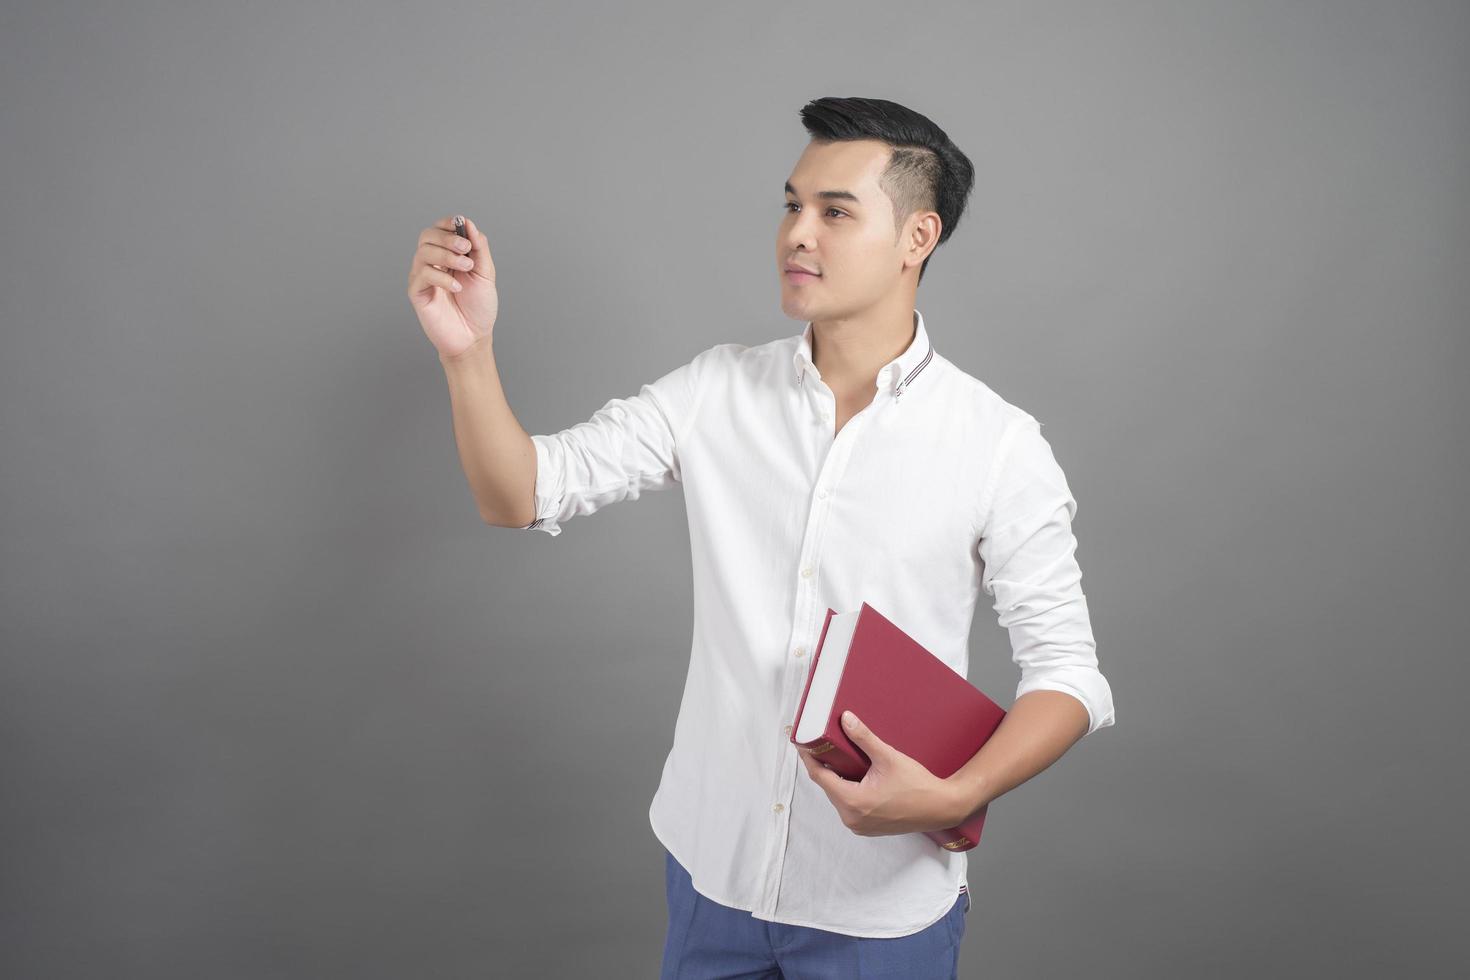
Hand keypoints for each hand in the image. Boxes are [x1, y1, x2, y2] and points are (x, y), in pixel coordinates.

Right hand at [407, 214, 499, 359]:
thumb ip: (479, 248)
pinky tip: (457, 287)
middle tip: (465, 249)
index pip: (439, 229)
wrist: (474, 338)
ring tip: (465, 268)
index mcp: (448, 255)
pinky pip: (422, 275)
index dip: (448, 223)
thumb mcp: (485, 273)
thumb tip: (468, 223)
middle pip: (427, 236)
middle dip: (447, 238)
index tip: (461, 225)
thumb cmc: (479, 308)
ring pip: (423, 252)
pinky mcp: (417, 293)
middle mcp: (433, 263)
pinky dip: (441, 276)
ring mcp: (423, 278)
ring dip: (446, 255)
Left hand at [797, 710, 962, 836]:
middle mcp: (852, 818)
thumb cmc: (918, 786)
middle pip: (828, 786)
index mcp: (853, 802)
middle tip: (823, 744)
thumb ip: (863, 738)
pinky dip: (849, 790)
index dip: (809, 757)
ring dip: (838, 778)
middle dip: (826, 765)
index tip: (802, 742)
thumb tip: (846, 720)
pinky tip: (856, 775)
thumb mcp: (888, 757)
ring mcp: (859, 825)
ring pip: (838, 796)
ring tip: (841, 757)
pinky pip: (850, 805)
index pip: (819, 776)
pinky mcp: (868, 827)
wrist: (942, 808)